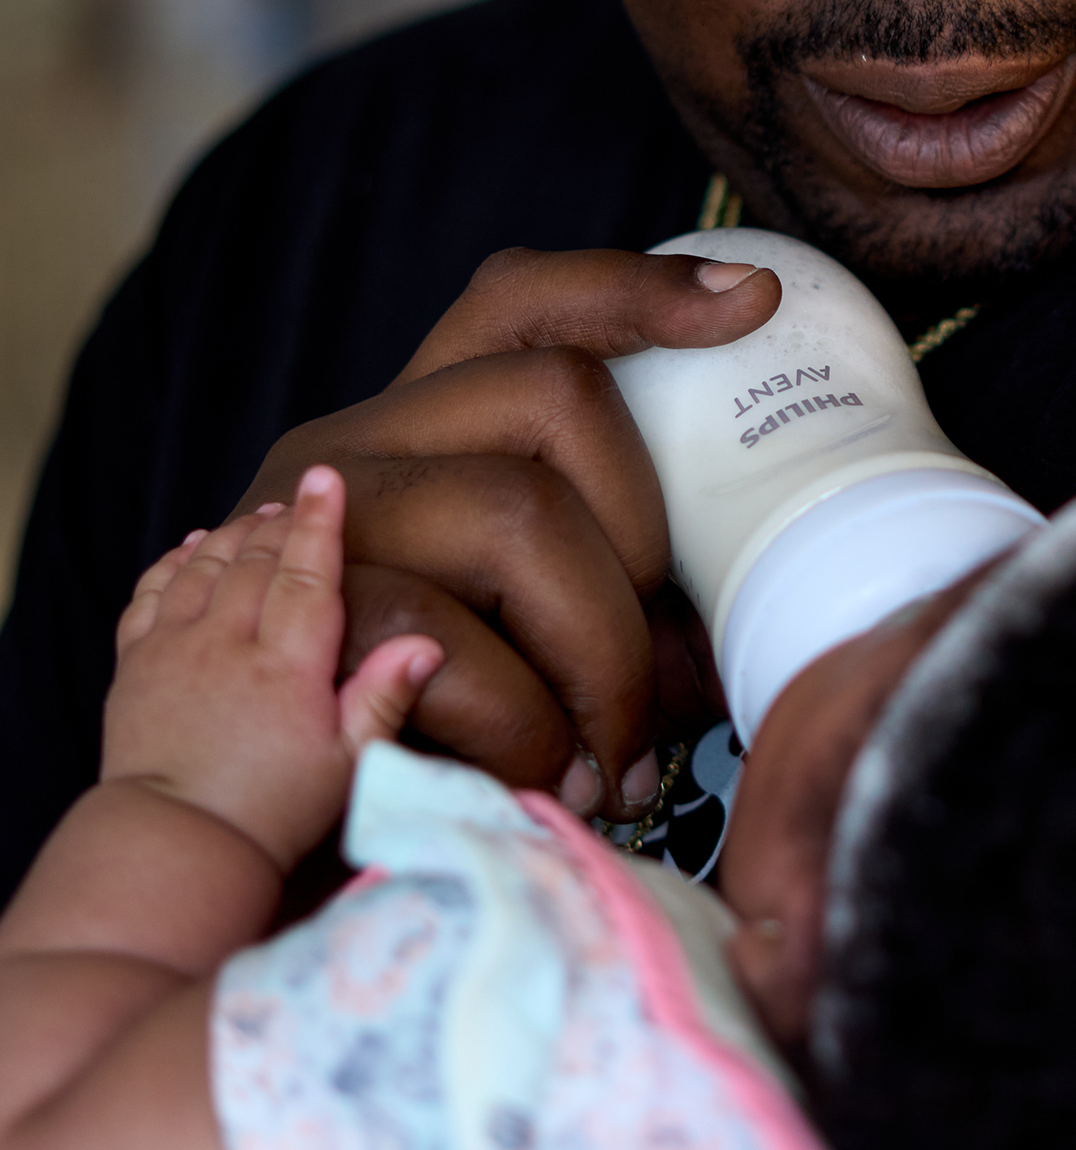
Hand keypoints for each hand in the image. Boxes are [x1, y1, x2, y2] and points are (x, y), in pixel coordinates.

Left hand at [102, 470, 440, 873]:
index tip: (327, 478)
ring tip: (258, 519)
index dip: (320, 521)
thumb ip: (384, 699)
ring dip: (232, 536)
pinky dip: (173, 563)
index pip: (308, 573)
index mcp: (286, 667)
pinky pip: (150, 594)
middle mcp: (226, 645)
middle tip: (300, 498)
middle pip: (255, 560)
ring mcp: (174, 651)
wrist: (177, 846)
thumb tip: (426, 642)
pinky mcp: (136, 667)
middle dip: (279, 522)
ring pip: (204, 568)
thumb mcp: (348, 765)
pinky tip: (193, 549)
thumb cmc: (273, 812)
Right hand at [231, 246, 779, 820]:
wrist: (244, 859)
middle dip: (647, 543)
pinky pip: (453, 646)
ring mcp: (317, 526)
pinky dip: (529, 733)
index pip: (525, 303)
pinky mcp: (296, 625)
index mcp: (420, 432)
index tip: (757, 303)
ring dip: (600, 660)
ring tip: (612, 762)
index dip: (639, 291)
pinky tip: (543, 788)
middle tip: (656, 680)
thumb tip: (747, 623)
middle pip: (557, 394)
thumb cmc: (421, 746)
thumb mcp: (540, 654)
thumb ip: (623, 610)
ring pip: (516, 512)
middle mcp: (357, 447)